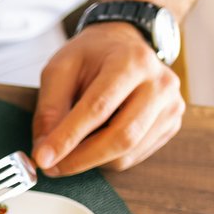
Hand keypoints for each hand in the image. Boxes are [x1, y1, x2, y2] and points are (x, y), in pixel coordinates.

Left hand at [32, 22, 183, 175]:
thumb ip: (49, 108)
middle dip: (80, 159)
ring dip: (90, 162)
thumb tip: (44, 150)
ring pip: (127, 153)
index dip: (68, 137)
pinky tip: (92, 145)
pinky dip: (106, 159)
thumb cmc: (91, 56)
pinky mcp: (171, 124)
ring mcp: (170, 105)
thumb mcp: (60, 69)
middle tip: (51, 168)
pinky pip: (134, 156)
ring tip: (68, 154)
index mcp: (131, 61)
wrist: (124, 45)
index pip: (98, 107)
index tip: (42, 159)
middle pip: (121, 136)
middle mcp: (160, 83)